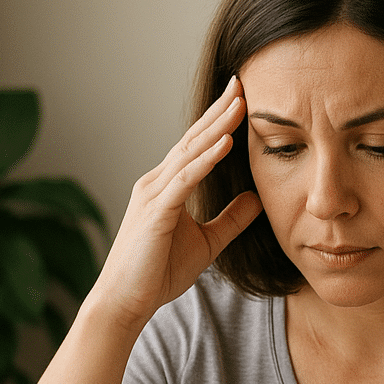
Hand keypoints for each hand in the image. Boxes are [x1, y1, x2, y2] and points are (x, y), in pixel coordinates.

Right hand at [94, 76, 262, 325]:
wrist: (126, 301)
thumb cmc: (158, 274)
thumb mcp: (207, 243)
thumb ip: (230, 219)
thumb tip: (257, 199)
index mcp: (167, 188)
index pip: (196, 146)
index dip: (219, 121)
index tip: (241, 98)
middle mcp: (157, 183)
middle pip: (193, 139)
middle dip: (219, 111)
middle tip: (242, 82)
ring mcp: (153, 195)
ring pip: (190, 152)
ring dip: (216, 126)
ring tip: (240, 103)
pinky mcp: (155, 212)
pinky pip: (185, 179)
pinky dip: (206, 160)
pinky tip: (226, 143)